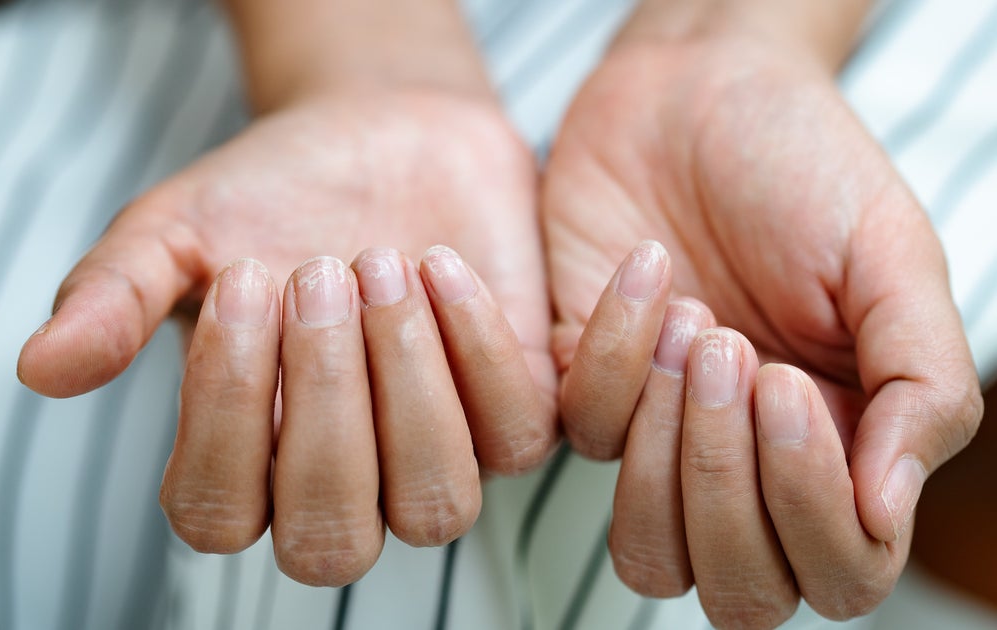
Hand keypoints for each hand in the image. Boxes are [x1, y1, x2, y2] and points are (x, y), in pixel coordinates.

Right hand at [17, 89, 556, 585]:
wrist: (379, 133)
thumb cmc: (268, 196)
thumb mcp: (174, 232)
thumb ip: (112, 299)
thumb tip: (39, 369)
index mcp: (242, 464)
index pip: (217, 516)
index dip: (225, 412)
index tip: (242, 280)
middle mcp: (340, 486)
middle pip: (331, 541)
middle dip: (324, 404)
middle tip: (315, 271)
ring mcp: (432, 459)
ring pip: (435, 508)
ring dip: (406, 385)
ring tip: (378, 262)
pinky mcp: (512, 414)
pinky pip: (516, 436)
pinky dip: (477, 347)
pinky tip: (439, 262)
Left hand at [543, 35, 982, 625]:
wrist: (695, 92)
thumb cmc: (804, 170)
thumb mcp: (892, 259)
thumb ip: (922, 386)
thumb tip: (890, 513)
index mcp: (845, 449)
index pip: (839, 571)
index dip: (811, 510)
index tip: (788, 386)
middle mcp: (750, 465)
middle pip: (739, 589)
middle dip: (730, 485)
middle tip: (738, 355)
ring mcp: (660, 438)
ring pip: (648, 555)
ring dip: (667, 456)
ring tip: (696, 327)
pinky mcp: (579, 390)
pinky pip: (581, 434)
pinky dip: (612, 353)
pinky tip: (648, 271)